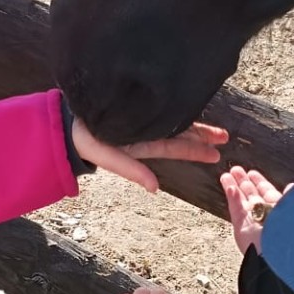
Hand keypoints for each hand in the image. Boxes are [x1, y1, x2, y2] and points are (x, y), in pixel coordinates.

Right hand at [72, 119, 227, 192]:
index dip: (195, 149)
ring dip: (195, 126)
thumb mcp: (111, 159)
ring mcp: (142, 121)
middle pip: (180, 135)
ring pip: (174, 122)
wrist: (68, 125)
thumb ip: (132, 172)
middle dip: (202, 136)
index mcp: (143, 143)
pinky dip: (176, 108)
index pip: (175, 146)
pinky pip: (160, 109)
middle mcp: (146, 132)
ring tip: (216, 129)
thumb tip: (155, 189)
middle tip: (225, 137)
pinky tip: (190, 105)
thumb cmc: (86, 142)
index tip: (217, 153)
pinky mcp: (135, 108)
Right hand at [220, 165, 289, 255]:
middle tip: (235, 170)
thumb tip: (292, 186)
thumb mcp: (293, 209)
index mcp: (278, 210)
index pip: (266, 192)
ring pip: (240, 200)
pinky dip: (232, 198)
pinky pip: (236, 209)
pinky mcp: (241, 228)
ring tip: (227, 175)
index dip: (259, 181)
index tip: (252, 172)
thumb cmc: (290, 231)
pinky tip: (229, 186)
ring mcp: (251, 221)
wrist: (281, 252)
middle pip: (251, 194)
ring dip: (234, 187)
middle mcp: (264, 215)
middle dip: (243, 181)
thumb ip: (289, 197)